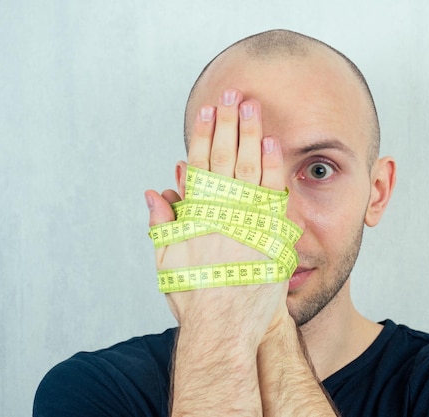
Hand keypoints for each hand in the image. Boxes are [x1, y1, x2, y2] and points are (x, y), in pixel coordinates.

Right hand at [145, 89, 289, 346]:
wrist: (223, 328)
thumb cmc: (194, 297)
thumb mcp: (168, 261)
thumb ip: (163, 223)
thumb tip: (156, 190)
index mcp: (194, 214)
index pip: (200, 164)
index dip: (204, 135)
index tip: (208, 110)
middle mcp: (219, 212)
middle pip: (225, 158)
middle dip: (229, 124)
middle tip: (233, 94)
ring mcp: (244, 221)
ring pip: (248, 168)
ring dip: (249, 134)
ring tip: (252, 106)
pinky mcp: (266, 234)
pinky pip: (270, 193)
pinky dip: (271, 167)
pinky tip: (272, 143)